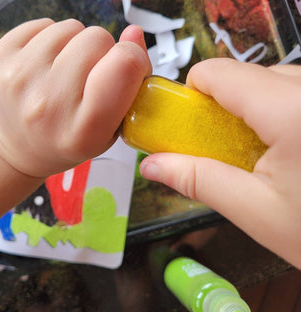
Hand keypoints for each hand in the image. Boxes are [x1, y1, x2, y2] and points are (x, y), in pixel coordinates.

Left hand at [0, 18, 150, 177]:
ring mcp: (19, 78)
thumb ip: (131, 84)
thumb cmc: (68, 140)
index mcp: (83, 130)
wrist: (18, 147)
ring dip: (74, 45)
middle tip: (88, 78)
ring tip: (64, 73)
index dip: (132, 58)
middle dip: (101, 53)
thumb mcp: (110, 130)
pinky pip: (44, 24)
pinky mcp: (0, 58)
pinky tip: (46, 65)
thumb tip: (133, 33)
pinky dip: (51, 39)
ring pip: (71, 27)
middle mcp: (48, 104)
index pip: (123, 65)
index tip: (124, 69)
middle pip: (97, 38)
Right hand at [139, 58, 300, 268]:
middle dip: (221, 110)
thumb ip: (197, 180)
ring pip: (271, 84)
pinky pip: (296, 93)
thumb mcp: (256, 211)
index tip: (185, 123)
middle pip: (243, 77)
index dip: (190, 94)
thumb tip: (154, 166)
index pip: (216, 73)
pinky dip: (277, 115)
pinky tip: (285, 152)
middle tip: (221, 151)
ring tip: (258, 157)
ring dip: (250, 114)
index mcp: (292, 111)